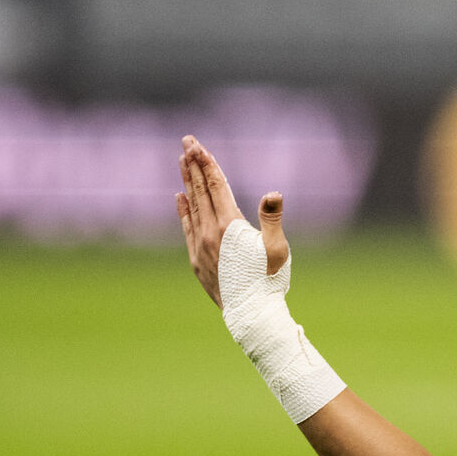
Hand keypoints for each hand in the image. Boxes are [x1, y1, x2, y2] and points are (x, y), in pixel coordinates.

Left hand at [175, 135, 287, 307]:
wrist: (251, 314)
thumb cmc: (269, 281)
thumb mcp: (277, 249)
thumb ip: (272, 218)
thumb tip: (273, 193)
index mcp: (230, 225)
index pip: (216, 186)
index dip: (208, 164)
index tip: (198, 145)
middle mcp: (210, 232)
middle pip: (200, 190)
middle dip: (194, 164)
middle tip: (187, 142)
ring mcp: (199, 245)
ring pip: (191, 206)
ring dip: (188, 182)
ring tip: (183, 162)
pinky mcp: (196, 259)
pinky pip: (186, 226)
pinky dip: (182, 209)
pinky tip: (179, 197)